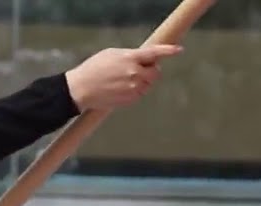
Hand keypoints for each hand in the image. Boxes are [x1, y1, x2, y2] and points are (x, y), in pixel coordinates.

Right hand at [65, 45, 181, 111]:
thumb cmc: (94, 68)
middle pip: (155, 73)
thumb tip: (144, 59)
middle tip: (139, 69)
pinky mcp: (131, 100)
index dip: (168, 51)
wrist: (82, 89)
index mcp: (130, 58)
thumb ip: (131, 55)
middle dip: (151, 71)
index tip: (178, 50)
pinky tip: (121, 88)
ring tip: (124, 80)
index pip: (153, 53)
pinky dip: (136, 90)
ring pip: (148, 84)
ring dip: (142, 81)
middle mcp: (134, 73)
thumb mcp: (112, 54)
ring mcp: (133, 88)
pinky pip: (140, 94)